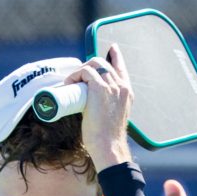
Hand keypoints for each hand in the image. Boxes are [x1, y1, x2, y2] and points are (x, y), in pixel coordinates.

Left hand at [59, 44, 132, 168]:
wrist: (109, 146)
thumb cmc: (108, 138)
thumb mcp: (113, 118)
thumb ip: (108, 108)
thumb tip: (92, 106)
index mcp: (127, 93)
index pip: (121, 67)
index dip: (115, 56)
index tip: (112, 48)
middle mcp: (121, 86)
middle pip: (103, 63)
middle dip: (88, 66)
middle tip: (76, 78)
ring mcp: (112, 86)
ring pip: (93, 65)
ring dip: (79, 71)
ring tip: (71, 84)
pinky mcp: (99, 88)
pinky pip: (85, 72)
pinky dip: (75, 75)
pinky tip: (69, 84)